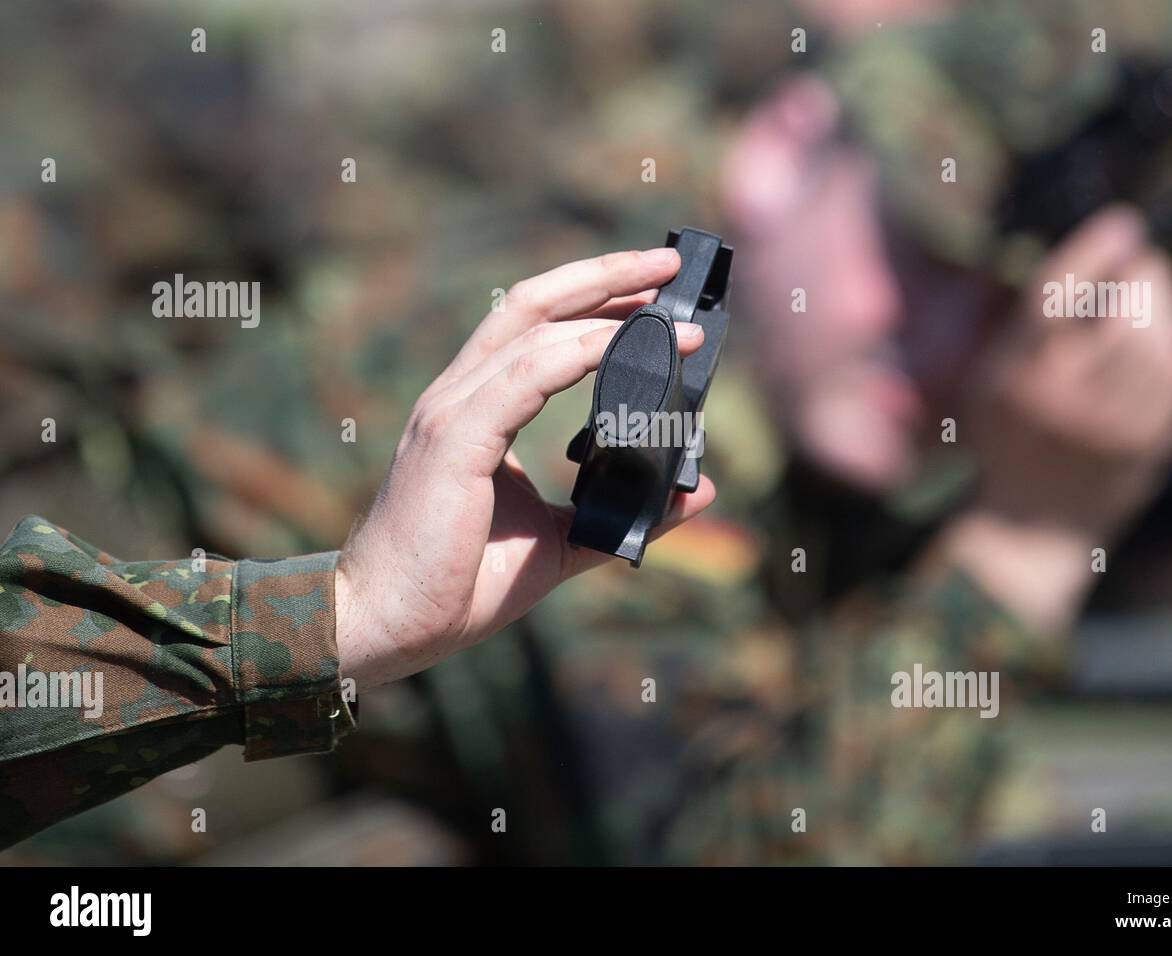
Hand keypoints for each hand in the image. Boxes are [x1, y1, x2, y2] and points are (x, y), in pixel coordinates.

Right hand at [336, 248, 715, 687]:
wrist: (389, 623)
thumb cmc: (462, 581)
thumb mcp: (562, 540)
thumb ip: (624, 511)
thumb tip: (697, 492)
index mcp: (477, 408)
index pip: (536, 327)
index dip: (594, 299)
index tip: (657, 294)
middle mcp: (459, 395)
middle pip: (533, 303)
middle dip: (603, 276)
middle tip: (669, 264)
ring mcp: (451, 411)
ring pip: (531, 328)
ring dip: (605, 312)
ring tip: (670, 316)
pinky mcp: (454, 440)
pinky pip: (524, 377)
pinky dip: (578, 355)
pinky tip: (623, 350)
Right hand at [931, 207, 1171, 633]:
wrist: (1032, 525)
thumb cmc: (1003, 438)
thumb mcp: (985, 378)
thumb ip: (1023, 322)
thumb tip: (1088, 254)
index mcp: (1016, 378)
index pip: (1056, 294)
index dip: (1094, 247)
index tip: (1122, 222)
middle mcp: (1067, 400)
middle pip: (1124, 308)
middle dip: (1141, 274)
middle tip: (1136, 263)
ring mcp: (1116, 423)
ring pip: (1161, 336)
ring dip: (1162, 305)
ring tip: (1145, 297)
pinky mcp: (1150, 439)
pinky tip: (1159, 335)